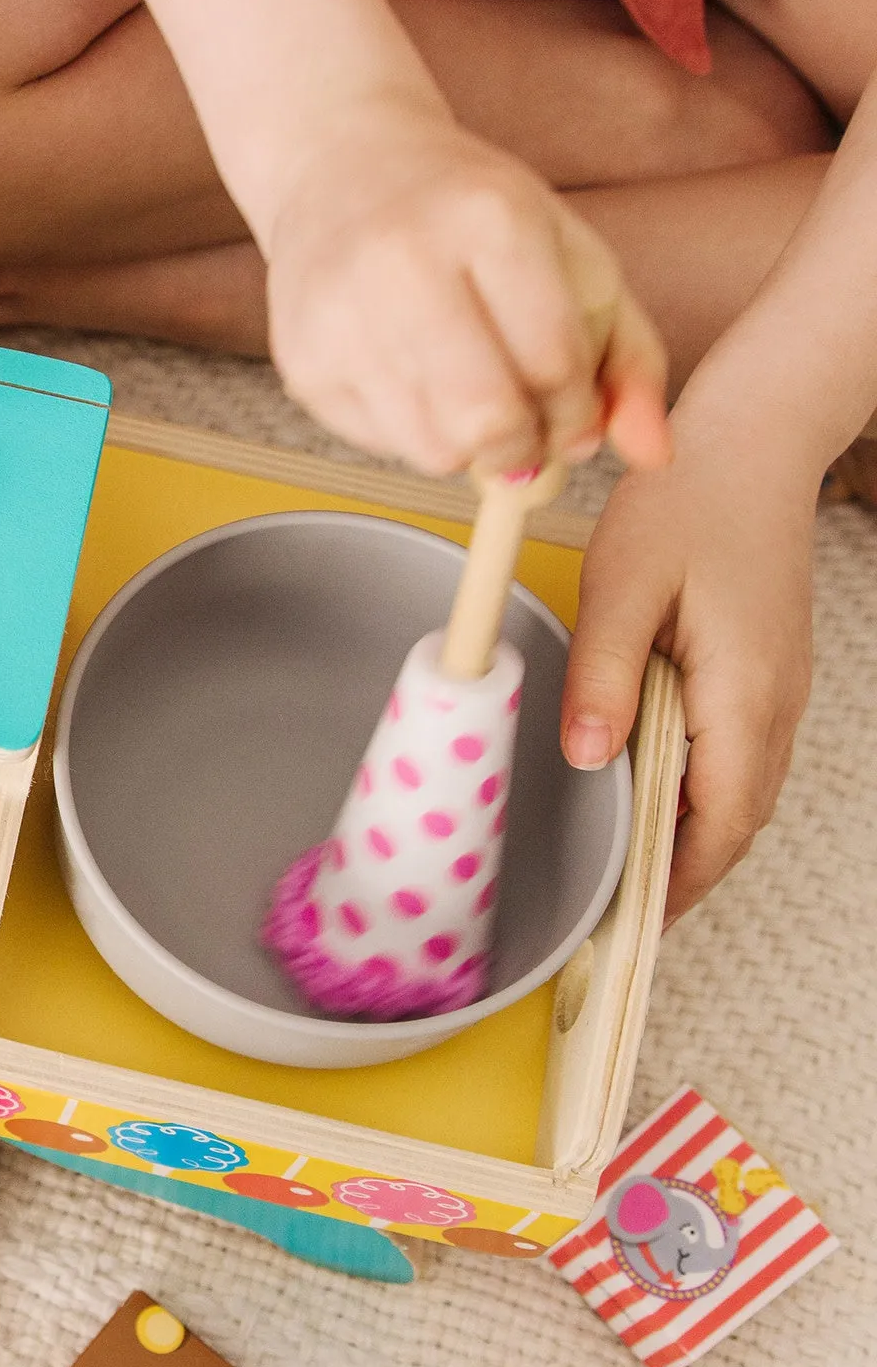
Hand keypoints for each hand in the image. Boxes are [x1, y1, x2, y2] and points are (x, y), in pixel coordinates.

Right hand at [262, 101, 671, 477]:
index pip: (553, 361)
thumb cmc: (467, 214)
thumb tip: (654, 455)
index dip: (577, 413)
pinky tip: (413, 383)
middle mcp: (403, 262)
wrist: (339, 166)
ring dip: (467, 449)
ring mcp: (340, 315)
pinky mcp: (301, 360)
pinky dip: (411, 433)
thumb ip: (628, 356)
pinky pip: (380, 442)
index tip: (574, 418)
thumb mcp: (567, 255)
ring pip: (431, 447)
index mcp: (489, 218)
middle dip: (523, 450)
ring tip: (469, 405)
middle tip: (526, 439)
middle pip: (485, 418)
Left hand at [561, 419, 816, 920]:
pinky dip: (702, 792)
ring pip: (742, 791)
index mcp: (743, 692)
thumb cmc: (687, 504)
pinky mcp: (764, 671)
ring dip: (692, 835)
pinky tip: (652, 793)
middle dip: (681, 873)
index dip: (678, 881)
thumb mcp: (624, 588)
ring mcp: (777, 688)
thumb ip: (604, 675)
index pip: (721, 819)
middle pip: (736, 819)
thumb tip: (589, 756)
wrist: (748, 444)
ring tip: (628, 869)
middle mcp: (774, 702)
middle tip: (618, 914)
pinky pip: (739, 754)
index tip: (631, 922)